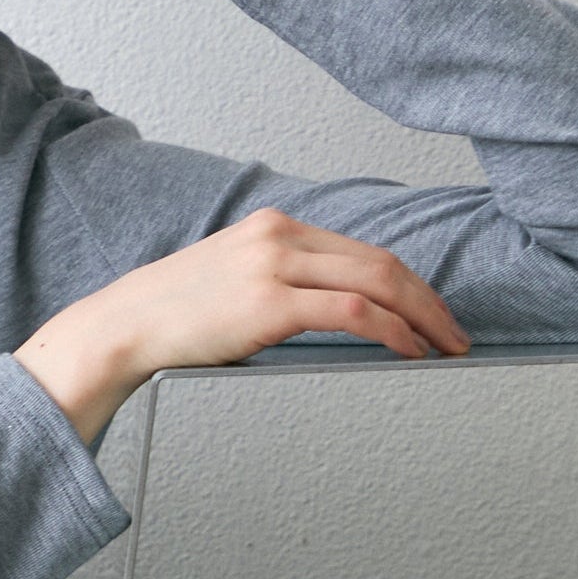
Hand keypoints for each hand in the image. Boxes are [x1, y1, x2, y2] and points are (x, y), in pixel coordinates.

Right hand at [15, 207, 469, 441]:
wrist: (121, 329)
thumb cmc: (170, 319)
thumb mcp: (230, 283)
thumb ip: (278, 285)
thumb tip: (327, 317)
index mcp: (274, 227)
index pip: (361, 252)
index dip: (408, 284)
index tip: (430, 313)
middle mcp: (279, 236)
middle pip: (381, 263)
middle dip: (429, 301)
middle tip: (456, 335)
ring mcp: (275, 266)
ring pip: (377, 283)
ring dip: (422, 318)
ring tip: (444, 349)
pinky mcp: (270, 302)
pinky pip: (354, 312)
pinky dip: (393, 331)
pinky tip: (408, 351)